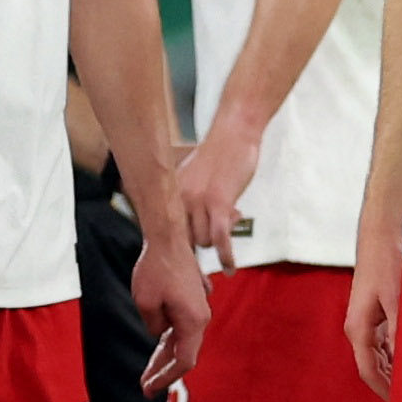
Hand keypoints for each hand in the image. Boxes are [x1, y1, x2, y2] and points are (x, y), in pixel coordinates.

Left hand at [130, 231, 209, 394]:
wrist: (168, 238)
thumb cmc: (156, 267)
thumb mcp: (145, 303)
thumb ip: (153, 327)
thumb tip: (159, 334)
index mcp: (193, 321)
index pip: (183, 361)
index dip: (166, 378)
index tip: (149, 389)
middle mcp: (201, 318)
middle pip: (183, 354)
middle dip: (164, 372)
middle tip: (146, 388)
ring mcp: (198, 310)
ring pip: (182, 342)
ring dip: (165, 357)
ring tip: (147, 373)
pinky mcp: (191, 302)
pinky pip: (181, 328)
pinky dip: (168, 341)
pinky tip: (157, 349)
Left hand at [177, 116, 260, 266]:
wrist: (234, 133)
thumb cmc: (220, 155)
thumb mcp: (197, 178)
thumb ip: (193, 201)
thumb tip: (197, 228)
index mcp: (172, 192)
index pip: (167, 231)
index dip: (177, 250)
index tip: (184, 268)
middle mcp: (179, 199)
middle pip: (185, 241)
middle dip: (198, 250)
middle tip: (212, 255)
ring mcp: (198, 202)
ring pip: (204, 242)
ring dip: (218, 244)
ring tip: (232, 229)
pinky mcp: (218, 203)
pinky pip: (219, 238)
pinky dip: (226, 256)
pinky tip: (230, 269)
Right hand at [345, 233, 401, 398]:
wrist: (379, 237)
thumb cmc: (385, 264)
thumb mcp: (397, 298)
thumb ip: (400, 330)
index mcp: (358, 329)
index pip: (368, 370)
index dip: (384, 389)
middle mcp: (358, 329)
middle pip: (373, 366)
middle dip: (391, 382)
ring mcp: (366, 323)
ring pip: (379, 356)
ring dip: (395, 369)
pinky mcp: (375, 315)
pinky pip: (384, 343)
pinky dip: (397, 354)